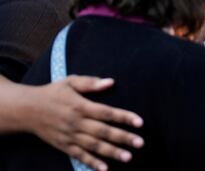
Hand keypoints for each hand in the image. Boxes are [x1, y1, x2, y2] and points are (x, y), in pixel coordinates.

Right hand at [26, 76, 143, 170]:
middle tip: (140, 143)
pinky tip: (105, 169)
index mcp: (80, 106)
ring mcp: (69, 136)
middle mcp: (76, 123)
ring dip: (111, 152)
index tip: (140, 122)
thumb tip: (111, 82)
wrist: (26, 110)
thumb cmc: (52, 93)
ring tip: (128, 157)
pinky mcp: (63, 146)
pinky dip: (92, 163)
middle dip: (123, 138)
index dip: (124, 117)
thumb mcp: (70, 81)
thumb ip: (91, 82)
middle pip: (103, 132)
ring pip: (93, 146)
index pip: (106, 113)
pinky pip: (79, 156)